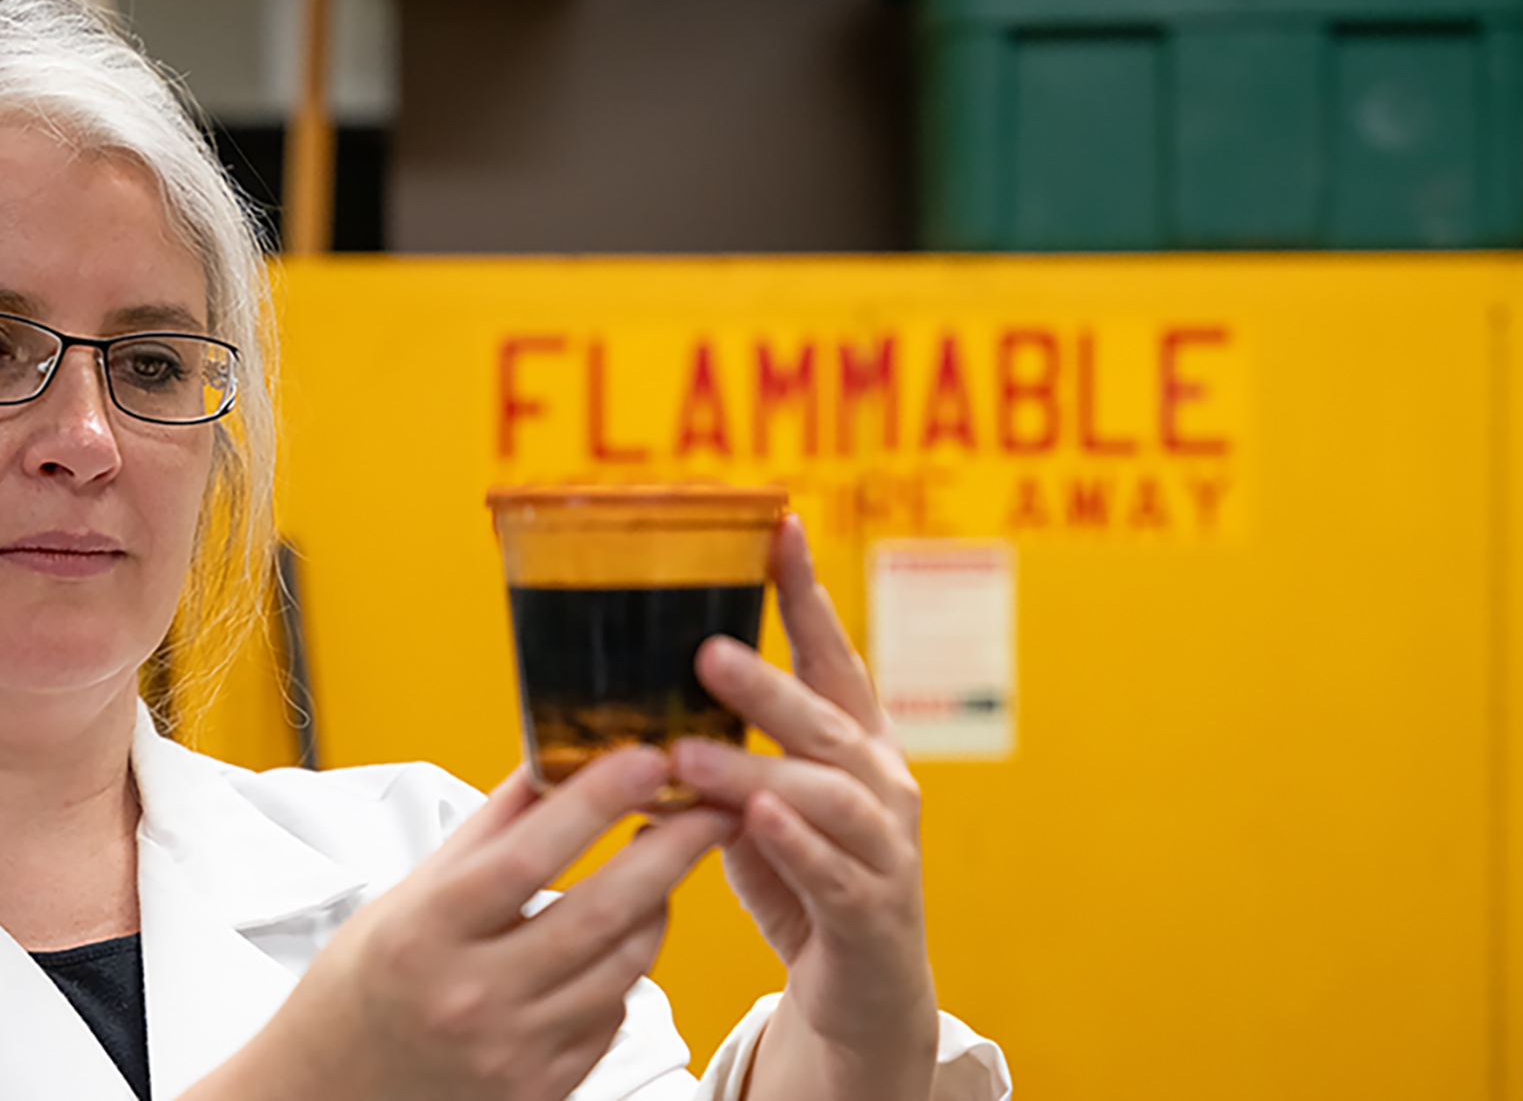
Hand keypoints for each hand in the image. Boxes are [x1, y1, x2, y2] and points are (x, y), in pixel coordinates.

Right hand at [197, 747, 735, 1100]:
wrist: (332, 1094)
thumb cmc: (365, 985)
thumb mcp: (409, 895)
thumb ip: (489, 831)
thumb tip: (554, 759)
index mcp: (425, 934)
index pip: (527, 857)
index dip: (596, 803)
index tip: (647, 758)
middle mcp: (471, 998)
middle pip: (600, 913)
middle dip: (672, 849)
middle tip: (714, 803)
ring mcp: (512, 1053)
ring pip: (626, 965)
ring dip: (659, 905)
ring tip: (663, 863)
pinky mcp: (543, 1091)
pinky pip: (613, 1015)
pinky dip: (625, 968)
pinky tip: (615, 939)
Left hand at [672, 515, 938, 1100]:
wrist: (860, 998)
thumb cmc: (801, 885)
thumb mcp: (755, 807)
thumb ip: (720, 757)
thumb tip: (636, 706)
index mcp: (854, 748)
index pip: (832, 658)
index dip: (806, 593)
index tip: (779, 526)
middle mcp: (881, 786)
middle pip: (825, 721)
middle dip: (767, 685)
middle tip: (704, 652)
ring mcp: (886, 851)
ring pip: (828, 796)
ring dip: (758, 770)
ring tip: (689, 757)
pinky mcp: (873, 914)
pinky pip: (836, 873)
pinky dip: (795, 846)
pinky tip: (755, 822)